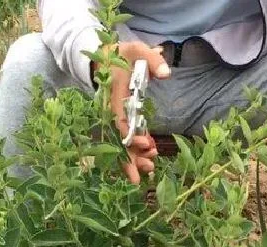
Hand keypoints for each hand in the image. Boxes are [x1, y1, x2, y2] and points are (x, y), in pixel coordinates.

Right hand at [93, 42, 170, 183]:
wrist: (101, 58)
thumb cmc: (119, 54)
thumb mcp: (135, 49)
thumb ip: (151, 59)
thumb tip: (165, 73)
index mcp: (114, 97)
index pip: (120, 121)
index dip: (130, 135)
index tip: (145, 145)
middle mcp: (112, 112)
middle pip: (118, 140)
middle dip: (128, 159)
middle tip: (141, 177)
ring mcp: (116, 117)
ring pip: (122, 142)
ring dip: (134, 158)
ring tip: (150, 170)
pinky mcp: (121, 118)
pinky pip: (127, 137)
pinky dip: (137, 147)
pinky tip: (150, 156)